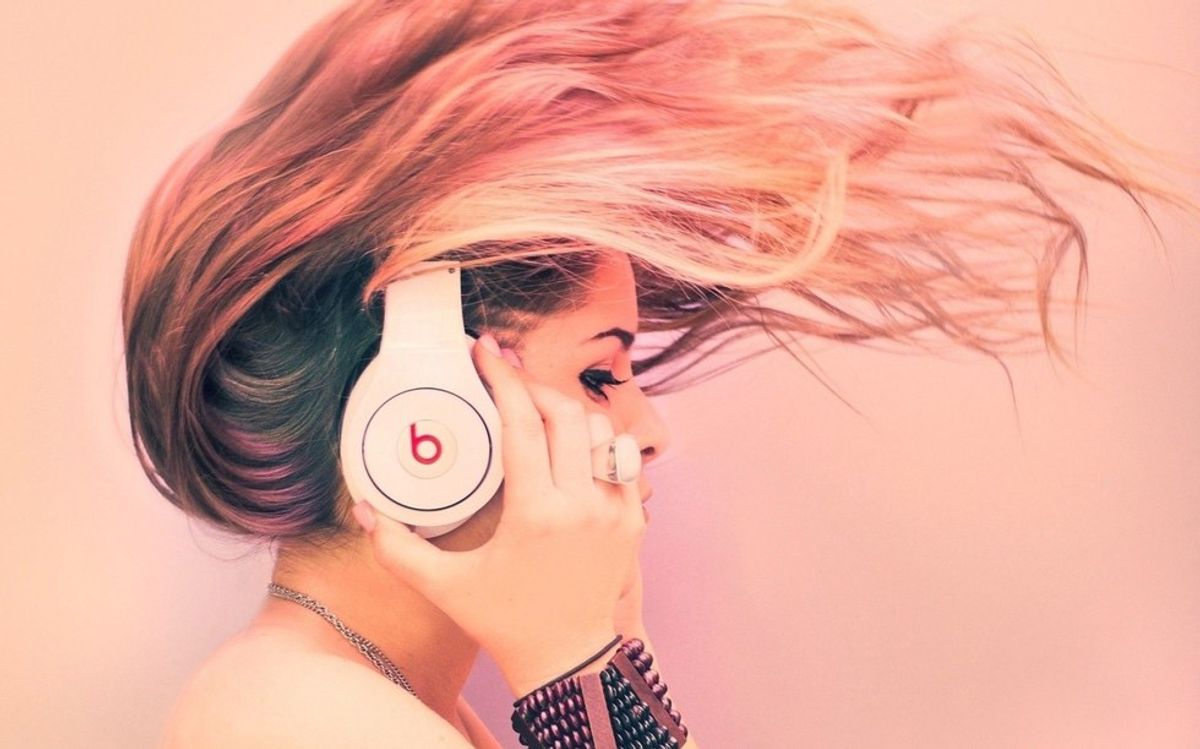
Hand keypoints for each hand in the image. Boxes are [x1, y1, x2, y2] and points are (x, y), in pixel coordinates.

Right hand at [353, 333, 647, 696]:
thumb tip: (362, 508)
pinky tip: (568, 443)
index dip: (501, 379)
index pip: (521, 423)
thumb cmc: (504, 622)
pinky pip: (620, 460)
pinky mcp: (633, 519)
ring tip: (535, 408)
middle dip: (532, 384)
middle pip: (564, 413)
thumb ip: (396, 548)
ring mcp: (614, 510)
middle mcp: (581, 505)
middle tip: (505, 376)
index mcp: (535, 514)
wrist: (569, 659)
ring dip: (566, 412)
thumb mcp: (444, 587)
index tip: (484, 351)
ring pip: (599, 430)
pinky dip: (594, 443)